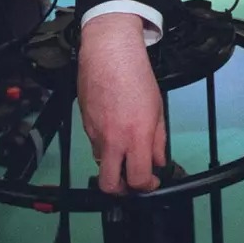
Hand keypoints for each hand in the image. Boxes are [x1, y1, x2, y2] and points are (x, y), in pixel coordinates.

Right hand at [77, 13, 166, 193]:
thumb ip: (158, 139)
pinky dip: (105, 146)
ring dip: (113, 165)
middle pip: (109, 184)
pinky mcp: (85, 125)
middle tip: (132, 181)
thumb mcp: (158, 108)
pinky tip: (115, 131)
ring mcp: (95, 134)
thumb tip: (158, 160)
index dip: (147, 186)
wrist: (109, 52)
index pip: (138, 178)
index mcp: (136, 136)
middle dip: (121, 190)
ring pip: (101, 164)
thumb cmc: (135, 74)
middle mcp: (113, 139)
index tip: (152, 182)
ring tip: (125, 151)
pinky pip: (94, 145)